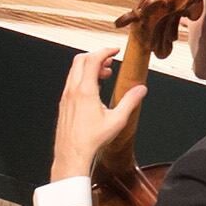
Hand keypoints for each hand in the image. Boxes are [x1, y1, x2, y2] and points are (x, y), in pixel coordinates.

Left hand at [49, 43, 145, 186]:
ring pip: (75, 70)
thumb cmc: (92, 139)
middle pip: (80, 60)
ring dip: (90, 67)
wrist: (72, 154)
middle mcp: (72, 90)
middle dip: (97, 56)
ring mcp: (66, 96)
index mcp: (85, 90)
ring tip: (105, 76)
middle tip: (110, 62)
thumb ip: (130, 101)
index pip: (92, 59)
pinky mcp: (64, 103)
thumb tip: (141, 89)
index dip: (105, 51)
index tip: (115, 51)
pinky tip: (94, 90)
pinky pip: (72, 81)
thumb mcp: (117, 120)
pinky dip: (83, 77)